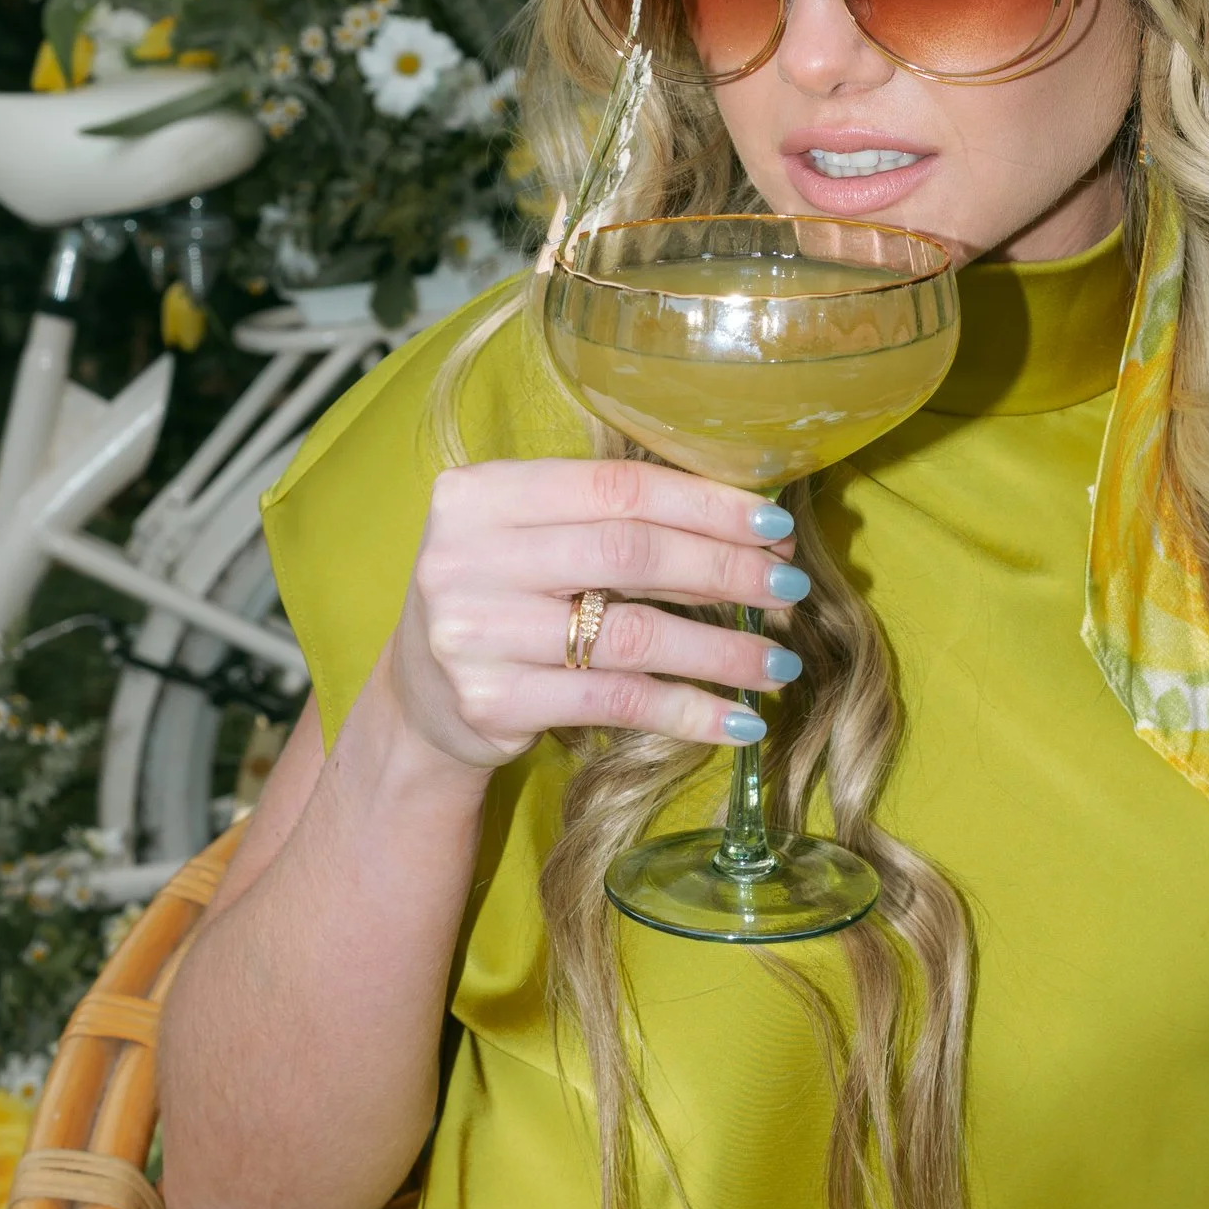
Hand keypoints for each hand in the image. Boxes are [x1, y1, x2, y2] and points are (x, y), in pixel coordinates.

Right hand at [386, 456, 807, 774]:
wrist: (419, 700)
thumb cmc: (501, 601)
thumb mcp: (530, 541)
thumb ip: (609, 521)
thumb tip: (751, 528)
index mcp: (480, 493)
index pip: (614, 487)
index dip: (705, 504)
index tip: (774, 524)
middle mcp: (467, 556)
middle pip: (629, 553)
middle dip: (725, 570)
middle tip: (789, 589)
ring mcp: (475, 632)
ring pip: (631, 634)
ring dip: (721, 650)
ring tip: (780, 662)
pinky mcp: (493, 702)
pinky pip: (617, 701)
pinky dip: (688, 711)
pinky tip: (739, 720)